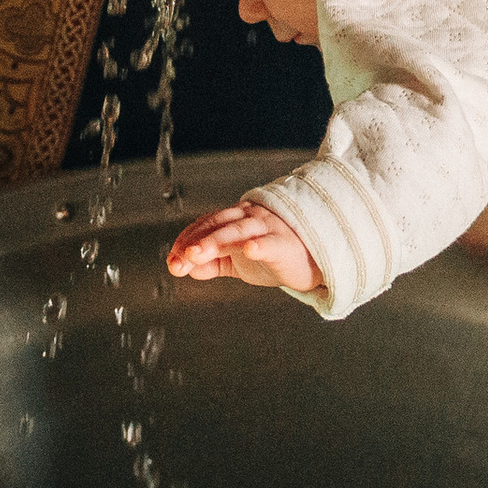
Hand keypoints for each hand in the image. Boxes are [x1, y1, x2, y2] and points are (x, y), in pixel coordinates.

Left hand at [166, 203, 321, 293]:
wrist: (315, 258)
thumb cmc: (275, 256)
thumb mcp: (237, 261)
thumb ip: (212, 263)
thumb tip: (186, 268)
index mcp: (236, 221)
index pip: (205, 225)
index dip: (187, 241)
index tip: (172, 261)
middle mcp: (250, 219)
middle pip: (218, 225)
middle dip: (196, 242)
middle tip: (179, 259)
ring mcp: (268, 229)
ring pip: (238, 231)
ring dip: (216, 241)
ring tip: (198, 254)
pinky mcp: (285, 244)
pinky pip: (271, 243)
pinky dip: (259, 245)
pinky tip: (249, 250)